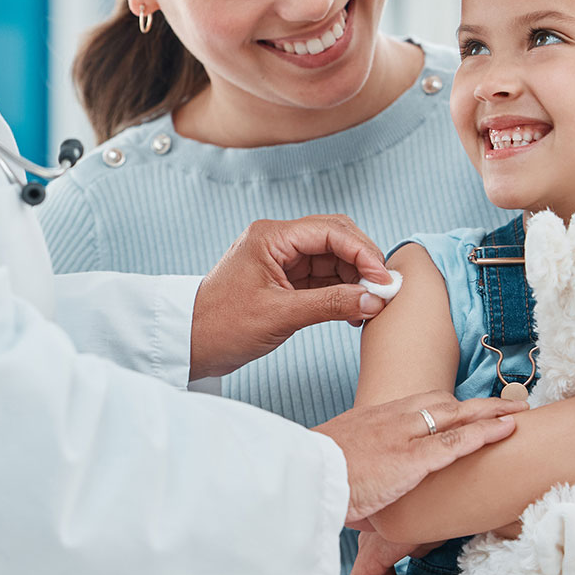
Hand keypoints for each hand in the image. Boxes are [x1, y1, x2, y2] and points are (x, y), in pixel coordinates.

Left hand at [190, 215, 396, 378]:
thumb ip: (330, 304)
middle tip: (384, 291)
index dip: (363, 252)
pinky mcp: (285, 278)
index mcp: (271, 236)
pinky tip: (354, 310)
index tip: (384, 280)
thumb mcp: (281, 315)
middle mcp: (279, 240)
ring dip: (356, 278)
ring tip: (370, 306)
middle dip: (363, 262)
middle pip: (336, 238)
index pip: (331, 231)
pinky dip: (342, 290)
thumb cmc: (222, 325)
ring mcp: (282, 258)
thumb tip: (374, 300)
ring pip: (333, 257)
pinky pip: (324, 276)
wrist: (190, 343)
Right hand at [316, 391, 521, 525]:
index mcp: (377, 417)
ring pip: (457, 417)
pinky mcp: (411, 459)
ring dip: (490, 414)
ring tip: (517, 414)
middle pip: (445, 403)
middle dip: (478, 405)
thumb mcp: (341, 458)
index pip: (423, 402)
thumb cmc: (315, 474)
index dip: (453, 405)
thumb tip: (368, 479)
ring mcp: (404, 436)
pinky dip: (483, 434)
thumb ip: (362, 461)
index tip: (472, 407)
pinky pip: (455, 443)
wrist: (304, 479)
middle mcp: (393, 419)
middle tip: (507, 404)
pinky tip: (504, 431)